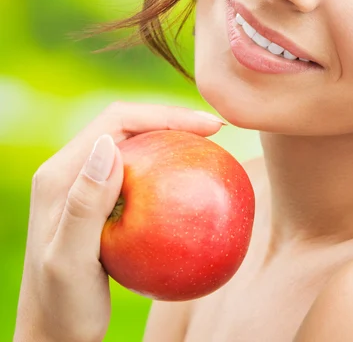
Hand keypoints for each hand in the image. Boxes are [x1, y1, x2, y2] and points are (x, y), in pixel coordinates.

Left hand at [14, 101, 226, 341]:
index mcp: (60, 173)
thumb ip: (85, 205)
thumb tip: (110, 146)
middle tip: (216, 131)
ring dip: (172, 137)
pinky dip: (169, 165)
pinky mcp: (100, 199)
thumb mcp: (69, 263)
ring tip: (209, 147)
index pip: (116, 122)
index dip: (164, 115)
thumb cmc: (62, 307)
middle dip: (173, 119)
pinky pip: (140, 169)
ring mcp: (85, 183)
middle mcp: (70, 170)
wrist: (53, 334)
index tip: (209, 127)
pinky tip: (194, 180)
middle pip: (128, 125)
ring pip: (136, 143)